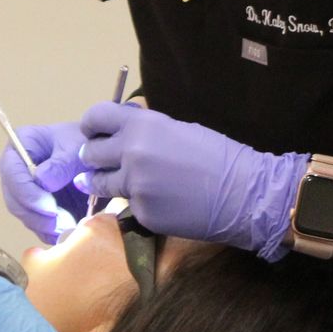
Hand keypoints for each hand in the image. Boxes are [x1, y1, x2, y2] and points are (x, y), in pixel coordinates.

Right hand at [0, 121, 89, 244]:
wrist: (103, 157)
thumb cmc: (88, 144)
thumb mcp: (79, 149)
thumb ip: (62, 163)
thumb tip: (41, 181)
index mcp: (21, 145)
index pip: (11, 171)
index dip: (26, 193)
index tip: (49, 207)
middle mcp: (18, 170)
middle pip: (14, 198)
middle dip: (36, 215)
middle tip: (62, 223)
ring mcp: (26, 191)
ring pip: (25, 215)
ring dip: (45, 226)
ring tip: (70, 227)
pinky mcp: (37, 209)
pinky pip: (37, 226)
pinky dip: (51, 233)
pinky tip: (69, 232)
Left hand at [76, 102, 307, 260]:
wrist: (242, 194)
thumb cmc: (217, 155)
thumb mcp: (178, 129)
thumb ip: (145, 130)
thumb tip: (122, 133)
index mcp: (142, 126)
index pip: (95, 118)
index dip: (92, 125)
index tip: (94, 132)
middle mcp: (131, 154)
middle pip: (90, 154)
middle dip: (95, 157)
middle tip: (106, 161)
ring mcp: (134, 187)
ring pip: (100, 184)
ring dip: (106, 181)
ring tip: (122, 181)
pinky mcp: (141, 214)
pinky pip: (127, 205)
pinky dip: (136, 202)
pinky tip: (157, 200)